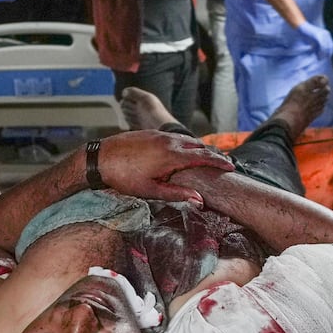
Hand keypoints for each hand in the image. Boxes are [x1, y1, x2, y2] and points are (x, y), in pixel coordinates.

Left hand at [95, 130, 233, 201]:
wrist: (100, 157)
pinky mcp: (150, 132)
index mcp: (172, 156)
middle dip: (212, 154)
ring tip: (206, 157)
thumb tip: (199, 200)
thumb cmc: (124, 177)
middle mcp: (169, 141)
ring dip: (198, 147)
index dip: (220, 162)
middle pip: (198, 146)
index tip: (232, 166)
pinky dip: (184, 143)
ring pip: (186, 139)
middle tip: (223, 162)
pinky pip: (173, 136)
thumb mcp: (151, 190)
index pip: (204, 157)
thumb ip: (177, 193)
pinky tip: (182, 150)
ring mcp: (159, 135)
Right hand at [297, 22, 332, 58]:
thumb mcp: (314, 41)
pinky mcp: (318, 35)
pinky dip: (320, 51)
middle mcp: (326, 34)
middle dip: (326, 54)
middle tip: (321, 60)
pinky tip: (317, 55)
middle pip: (329, 47)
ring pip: (326, 47)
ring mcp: (322, 34)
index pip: (331, 45)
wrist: (301, 27)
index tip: (326, 58)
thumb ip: (318, 46)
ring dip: (323, 54)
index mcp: (327, 34)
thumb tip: (320, 55)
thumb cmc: (306, 35)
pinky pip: (321, 45)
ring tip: (319, 59)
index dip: (329, 53)